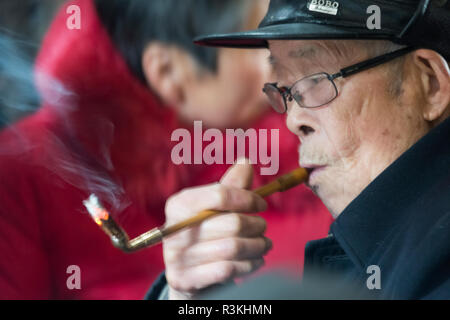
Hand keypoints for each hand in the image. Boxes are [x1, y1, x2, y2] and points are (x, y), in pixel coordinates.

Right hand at [163, 161, 271, 299]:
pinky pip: (228, 269)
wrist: (185, 274)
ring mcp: (177, 257)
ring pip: (234, 248)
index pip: (220, 194)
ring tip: (264, 244)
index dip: (247, 198)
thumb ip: (230, 186)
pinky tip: (255, 261)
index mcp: (179, 204)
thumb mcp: (213, 208)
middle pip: (232, 223)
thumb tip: (246, 161)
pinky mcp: (184, 279)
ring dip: (257, 246)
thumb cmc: (204, 234)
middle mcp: (175, 229)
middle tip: (263, 227)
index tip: (261, 204)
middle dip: (256, 225)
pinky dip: (249, 265)